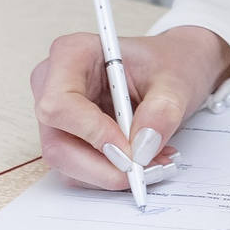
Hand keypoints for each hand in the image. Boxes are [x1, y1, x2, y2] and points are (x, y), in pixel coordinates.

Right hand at [32, 25, 229, 189]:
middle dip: (102, 166)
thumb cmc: (166, 62)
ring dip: (110, 174)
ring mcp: (56, 116)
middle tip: (145, 170)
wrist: (171, 71)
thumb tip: (143, 146)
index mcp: (72, 54)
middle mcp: (53, 85)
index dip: (92, 132)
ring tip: (154, 163)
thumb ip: (163, 109)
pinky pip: (78, 172)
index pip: (60, 103)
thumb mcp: (176, 79)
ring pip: (66, 164)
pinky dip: (111, 175)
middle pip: (56, 143)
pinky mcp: (66, 139)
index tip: (129, 150)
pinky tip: (142, 162)